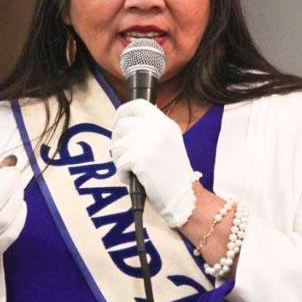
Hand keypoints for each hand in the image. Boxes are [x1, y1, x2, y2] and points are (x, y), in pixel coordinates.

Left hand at [110, 100, 197, 227]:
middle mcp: (158, 129)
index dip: (123, 112)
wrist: (184, 196)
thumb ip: (152, 130)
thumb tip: (124, 124)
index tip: (118, 123)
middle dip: (117, 141)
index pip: (138, 104)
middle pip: (122, 125)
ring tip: (132, 170)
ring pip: (117, 144)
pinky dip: (122, 174)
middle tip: (124, 155)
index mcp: (166, 123)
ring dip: (119, 159)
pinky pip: (119, 163)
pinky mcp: (140, 158)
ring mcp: (149, 143)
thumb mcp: (169, 142)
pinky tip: (134, 179)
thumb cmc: (173, 175)